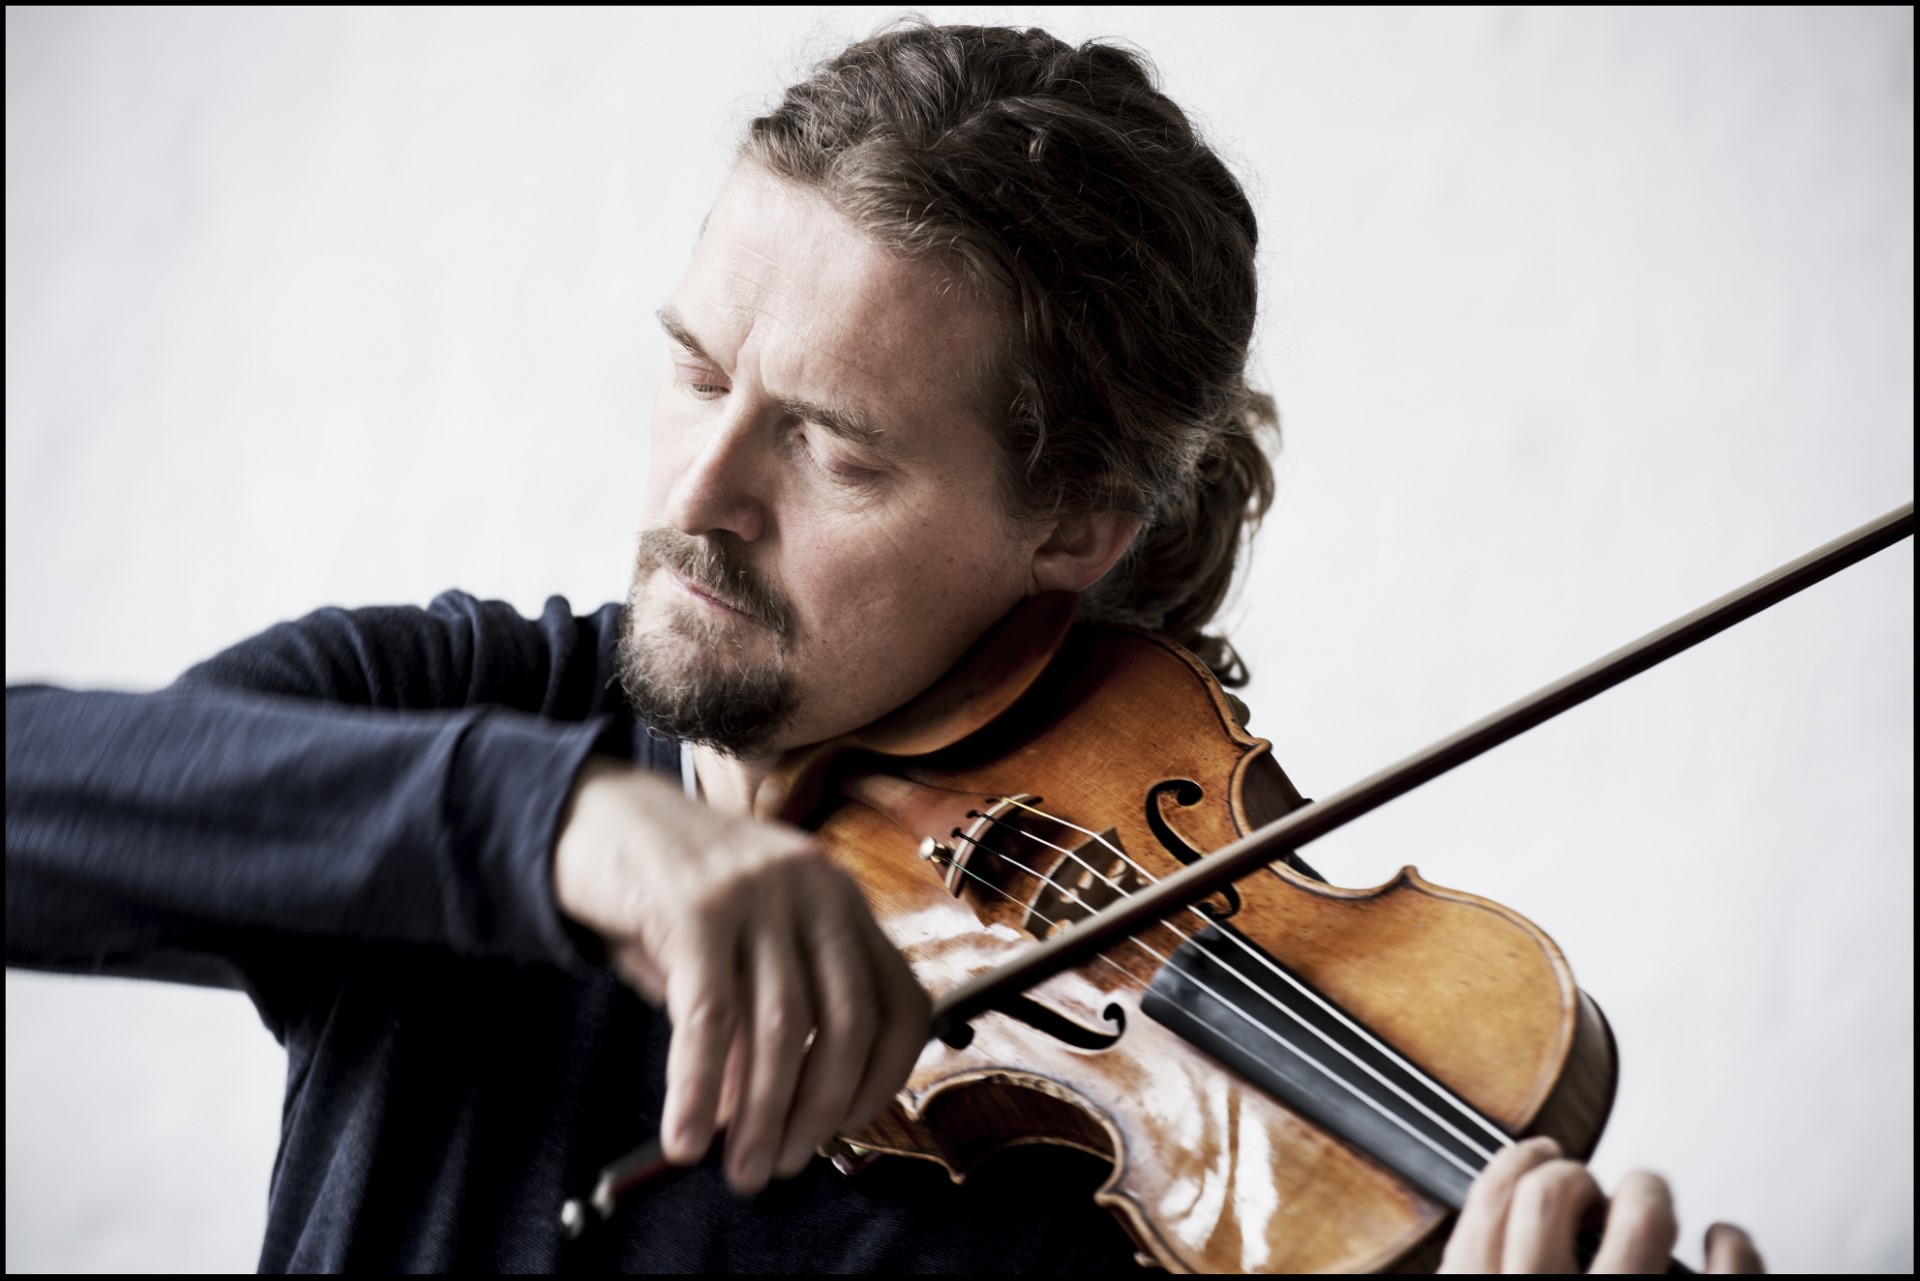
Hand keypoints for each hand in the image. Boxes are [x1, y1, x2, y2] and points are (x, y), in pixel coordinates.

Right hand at [551, 755, 930, 1194]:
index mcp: (841, 899)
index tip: (849, 1125)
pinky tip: (686, 1137)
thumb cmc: (674, 897)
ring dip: (764, 1114)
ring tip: (744, 1171)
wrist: (597, 815)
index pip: (900, 997)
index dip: (887, 1073)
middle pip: (845, 1020)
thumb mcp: (739, 949)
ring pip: (780, 1026)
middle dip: (819, 1109)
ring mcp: (758, 892)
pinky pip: (708, 1018)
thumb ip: (761, 1020)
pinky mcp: (695, 905)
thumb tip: (767, 1120)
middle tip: (785, 1166)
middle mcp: (814, 888)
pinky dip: (699, 1090)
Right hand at [1440, 1136, 1763, 1272]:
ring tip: (1650, 1202)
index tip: (1539, 1156)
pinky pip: (1731, 1271)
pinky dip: (1737, 1248)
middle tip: (1589, 1189)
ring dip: (1650, 1193)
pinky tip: (1728, 1245)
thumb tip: (1489, 1233)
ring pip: (1642, 1217)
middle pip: (1552, 1193)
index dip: (1516, 1164)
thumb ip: (1484, 1273)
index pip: (1491, 1204)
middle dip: (1573, 1176)